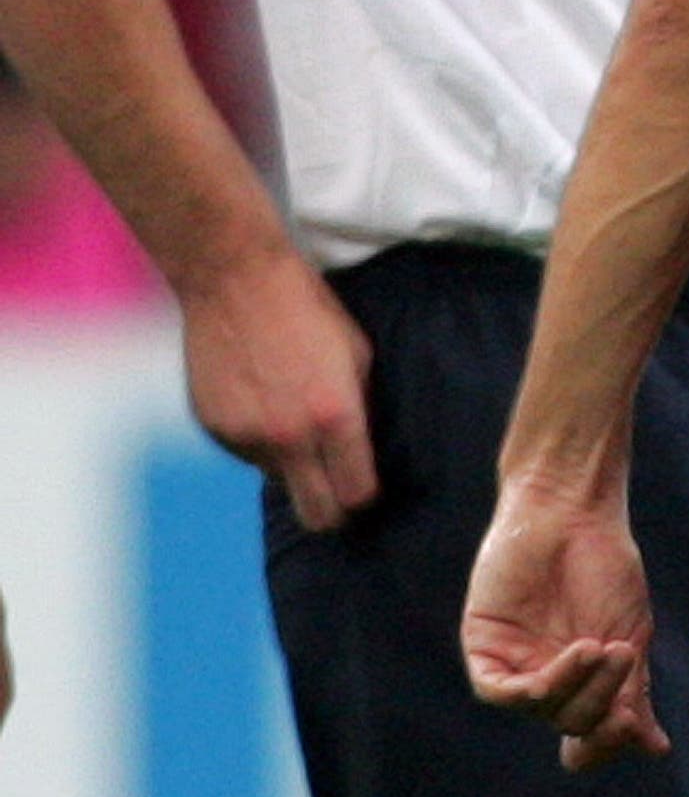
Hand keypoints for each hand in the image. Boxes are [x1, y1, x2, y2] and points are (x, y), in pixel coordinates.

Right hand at [183, 247, 377, 532]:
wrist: (235, 282)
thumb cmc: (308, 310)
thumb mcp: (357, 354)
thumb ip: (361, 409)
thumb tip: (364, 451)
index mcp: (334, 418)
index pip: (356, 494)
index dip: (366, 497)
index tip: (368, 488)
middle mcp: (289, 437)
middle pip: (317, 514)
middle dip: (333, 510)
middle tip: (339, 490)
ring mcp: (245, 437)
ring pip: (279, 479)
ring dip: (292, 464)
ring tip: (294, 417)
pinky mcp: (213, 430)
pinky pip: (246, 455)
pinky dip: (259, 441)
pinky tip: (262, 400)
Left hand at [462, 478, 666, 768]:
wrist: (573, 514)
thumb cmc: (606, 568)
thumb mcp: (630, 635)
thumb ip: (634, 692)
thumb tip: (656, 752)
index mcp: (581, 683)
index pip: (587, 737)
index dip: (607, 743)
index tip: (635, 727)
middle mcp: (546, 679)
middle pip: (570, 722)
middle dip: (602, 703)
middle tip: (625, 658)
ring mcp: (514, 665)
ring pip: (540, 709)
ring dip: (577, 687)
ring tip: (604, 646)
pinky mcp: (483, 649)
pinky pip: (499, 692)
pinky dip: (534, 688)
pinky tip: (565, 663)